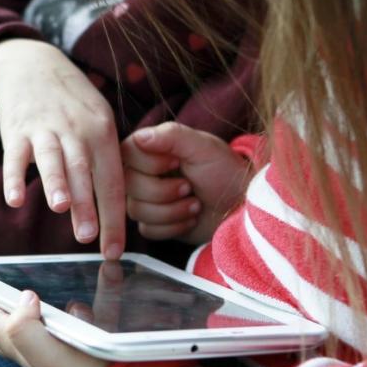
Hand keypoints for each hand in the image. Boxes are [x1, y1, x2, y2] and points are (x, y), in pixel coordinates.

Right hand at [0, 39, 125, 258]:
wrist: (33, 66)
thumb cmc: (72, 105)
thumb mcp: (99, 120)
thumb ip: (105, 160)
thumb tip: (117, 209)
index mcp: (102, 132)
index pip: (112, 181)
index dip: (114, 217)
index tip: (114, 250)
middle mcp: (76, 130)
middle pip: (84, 172)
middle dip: (86, 205)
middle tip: (88, 237)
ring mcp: (45, 129)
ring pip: (52, 160)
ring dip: (56, 183)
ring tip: (61, 208)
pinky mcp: (16, 130)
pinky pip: (15, 157)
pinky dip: (14, 177)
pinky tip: (14, 199)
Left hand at [0, 257, 106, 366]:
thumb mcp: (50, 358)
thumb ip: (26, 330)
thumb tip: (25, 298)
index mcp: (18, 346)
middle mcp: (30, 351)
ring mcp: (51, 354)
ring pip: (24, 326)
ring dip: (20, 304)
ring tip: (31, 284)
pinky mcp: (74, 355)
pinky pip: (62, 326)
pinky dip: (66, 309)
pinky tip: (88, 298)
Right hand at [122, 122, 252, 244]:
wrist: (240, 205)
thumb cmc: (224, 171)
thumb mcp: (202, 146)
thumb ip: (171, 136)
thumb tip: (140, 137)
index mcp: (150, 149)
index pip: (126, 155)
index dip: (150, 164)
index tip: (176, 162)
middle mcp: (142, 173)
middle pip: (129, 186)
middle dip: (165, 191)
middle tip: (189, 187)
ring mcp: (145, 200)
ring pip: (137, 211)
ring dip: (173, 210)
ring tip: (194, 203)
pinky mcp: (153, 224)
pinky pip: (147, 230)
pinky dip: (173, 227)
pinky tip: (189, 218)